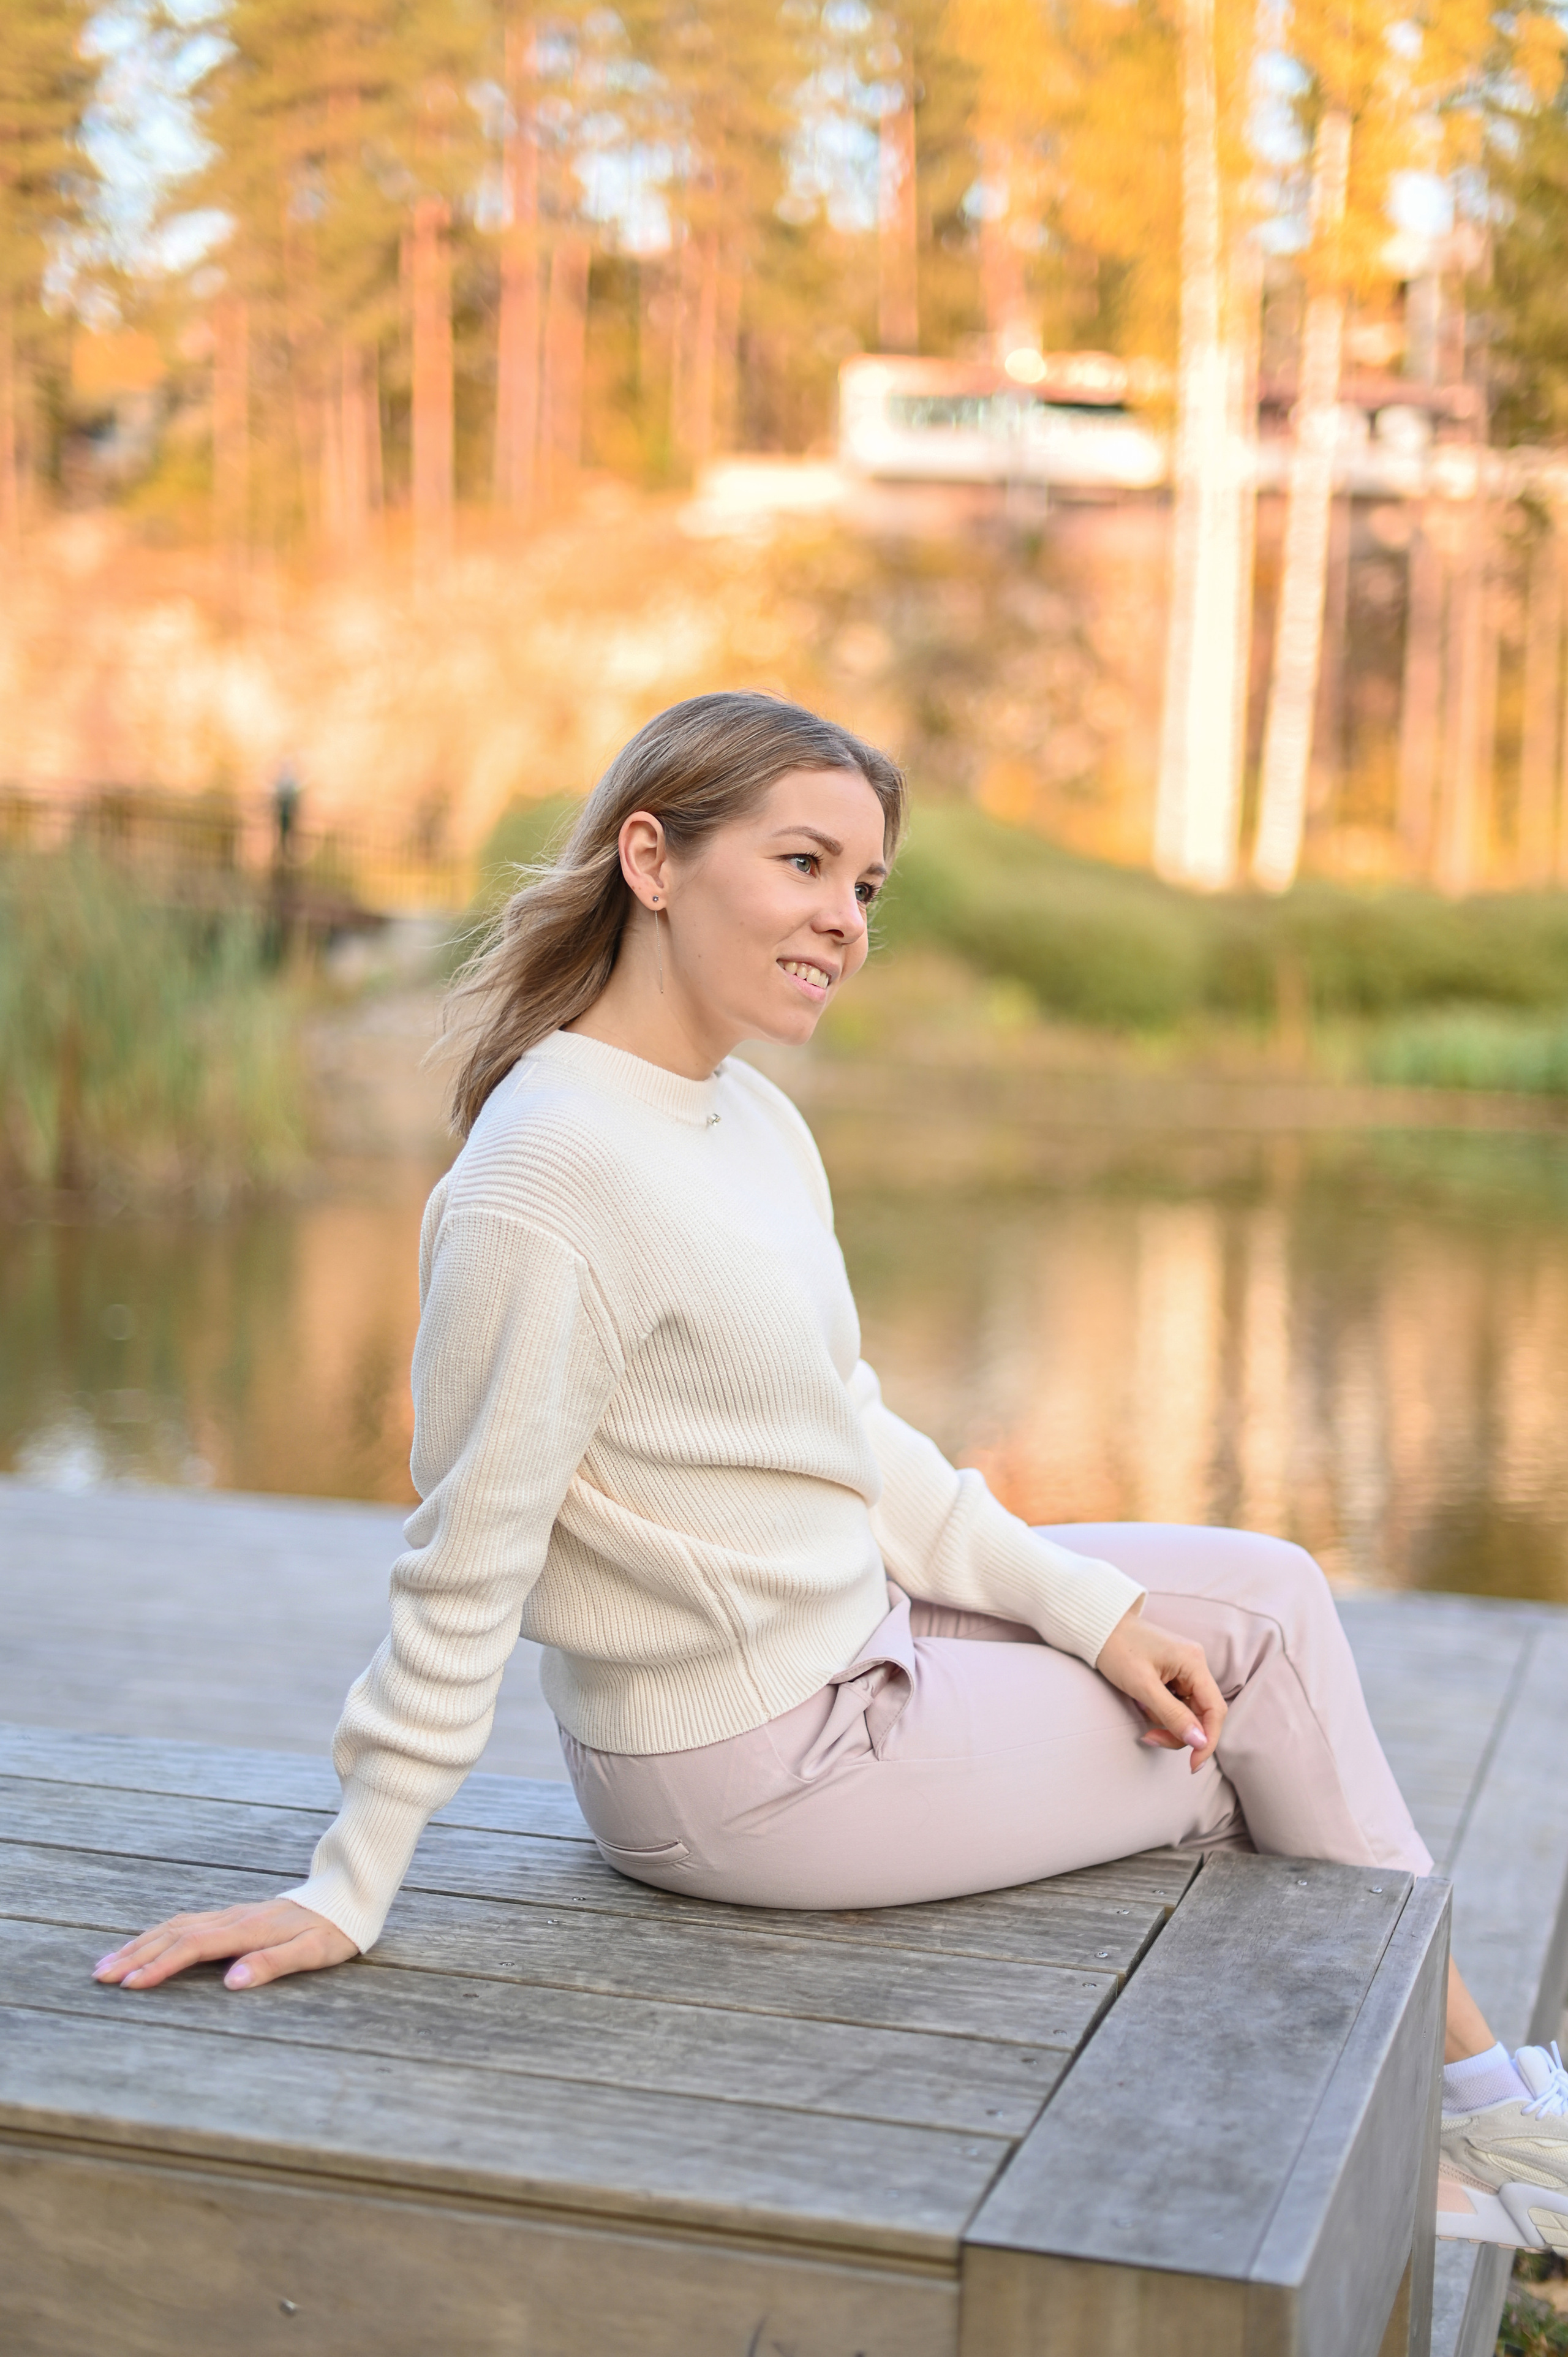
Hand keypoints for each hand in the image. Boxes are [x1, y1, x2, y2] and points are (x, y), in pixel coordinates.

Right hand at [92, 1899, 356, 1991]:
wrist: (347, 1896)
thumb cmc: (333, 1930)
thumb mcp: (313, 1952)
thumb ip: (273, 1964)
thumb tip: (231, 1982)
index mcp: (248, 1929)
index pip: (194, 1947)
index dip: (160, 1965)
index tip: (130, 1983)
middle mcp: (233, 1918)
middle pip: (174, 1934)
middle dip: (135, 1955)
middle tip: (100, 1976)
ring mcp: (230, 1914)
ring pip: (175, 1925)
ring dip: (140, 1943)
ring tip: (108, 1962)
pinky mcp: (232, 1916)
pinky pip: (185, 1922)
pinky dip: (158, 1933)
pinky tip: (144, 1944)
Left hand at [1095, 1603, 1226, 1772]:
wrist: (1099, 1627)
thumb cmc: (1117, 1650)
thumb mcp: (1142, 1686)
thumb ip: (1173, 1714)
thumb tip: (1200, 1741)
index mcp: (1194, 1662)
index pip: (1215, 1710)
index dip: (1208, 1741)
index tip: (1193, 1766)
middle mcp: (1195, 1664)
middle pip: (1203, 1714)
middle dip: (1180, 1733)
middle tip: (1150, 1738)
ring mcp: (1185, 1668)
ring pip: (1189, 1711)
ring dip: (1168, 1722)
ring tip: (1140, 1711)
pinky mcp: (1174, 1673)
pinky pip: (1178, 1702)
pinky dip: (1162, 1711)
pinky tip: (1143, 1703)